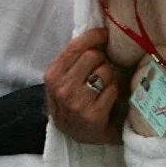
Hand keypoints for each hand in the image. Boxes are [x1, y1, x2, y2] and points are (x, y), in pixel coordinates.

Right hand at [44, 27, 124, 143]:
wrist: (80, 136)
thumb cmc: (74, 102)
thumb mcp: (64, 79)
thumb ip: (74, 58)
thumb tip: (96, 30)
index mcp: (52, 75)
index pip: (75, 46)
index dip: (93, 37)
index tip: (104, 34)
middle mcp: (61, 89)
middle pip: (93, 56)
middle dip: (101, 60)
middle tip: (100, 69)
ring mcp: (77, 104)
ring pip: (104, 71)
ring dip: (108, 77)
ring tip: (102, 87)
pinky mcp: (93, 115)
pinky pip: (112, 89)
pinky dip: (113, 92)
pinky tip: (107, 100)